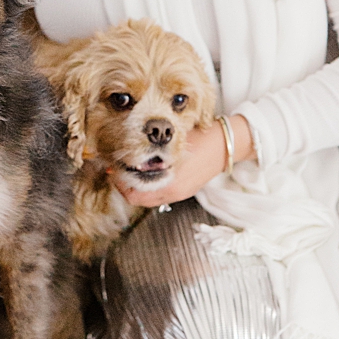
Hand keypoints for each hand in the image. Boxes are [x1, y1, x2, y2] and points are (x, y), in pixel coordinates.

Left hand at [114, 115, 245, 207]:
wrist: (225, 146)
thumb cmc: (199, 138)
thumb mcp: (171, 142)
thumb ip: (150, 152)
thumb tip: (125, 154)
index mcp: (170, 182)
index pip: (133, 193)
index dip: (119, 182)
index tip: (113, 168)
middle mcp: (174, 192)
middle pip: (138, 199)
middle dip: (124, 187)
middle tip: (117, 171)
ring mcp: (179, 193)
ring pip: (147, 199)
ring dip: (135, 188)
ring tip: (129, 171)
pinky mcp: (184, 191)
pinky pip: (159, 194)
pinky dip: (148, 186)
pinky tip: (147, 172)